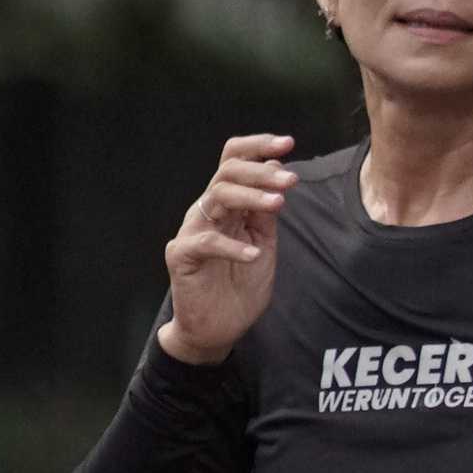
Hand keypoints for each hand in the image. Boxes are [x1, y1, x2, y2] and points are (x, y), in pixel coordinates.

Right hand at [158, 133, 295, 364]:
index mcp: (226, 204)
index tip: (289, 143)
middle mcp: (207, 211)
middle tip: (290, 180)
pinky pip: (207, 241)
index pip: (234, 160)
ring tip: (279, 205)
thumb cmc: (239, 287)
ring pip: (217, 196)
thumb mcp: (263, 243)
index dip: (258, 147)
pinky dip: (233, 246)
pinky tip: (254, 255)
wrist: (217, 329)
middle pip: (227, 171)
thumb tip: (277, 173)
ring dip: (252, 197)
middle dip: (261, 171)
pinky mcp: (182, 255)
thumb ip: (266, 213)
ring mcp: (192, 230)